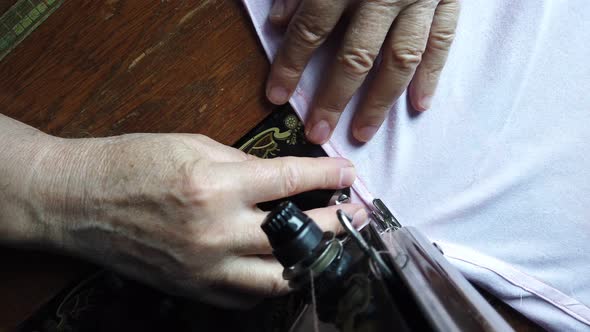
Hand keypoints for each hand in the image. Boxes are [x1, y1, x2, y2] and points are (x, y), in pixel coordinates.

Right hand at [26, 133, 362, 306]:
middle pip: (295, 233)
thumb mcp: (192, 146)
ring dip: (308, 261)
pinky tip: (279, 268)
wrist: (79, 201)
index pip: (289, 180)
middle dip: (335, 222)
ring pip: (278, 277)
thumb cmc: (131, 163)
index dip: (328, 175)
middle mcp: (215, 231)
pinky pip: (244, 297)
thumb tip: (278, 178)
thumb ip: (242, 164)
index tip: (350, 173)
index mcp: (216, 185)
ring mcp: (205, 266)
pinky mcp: (192, 288)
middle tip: (356, 215)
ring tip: (326, 247)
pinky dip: (268, 282)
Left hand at [266, 0, 459, 142]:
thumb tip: (280, 21)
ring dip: (379, 101)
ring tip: (363, 132)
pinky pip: (441, 42)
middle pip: (354, 55)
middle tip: (318, 132)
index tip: (276, 96)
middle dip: (333, 98)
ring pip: (398, 59)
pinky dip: (431, 75)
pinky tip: (418, 104)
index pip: (311, 29)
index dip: (290, 65)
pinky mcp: (447, 0)